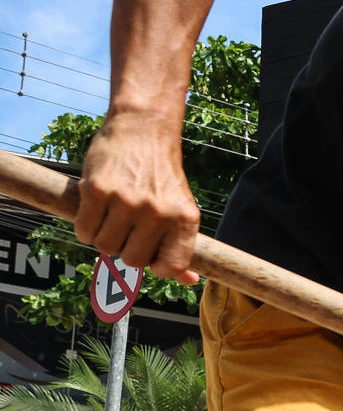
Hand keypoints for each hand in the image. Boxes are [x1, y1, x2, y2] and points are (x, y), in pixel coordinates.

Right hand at [74, 113, 201, 283]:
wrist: (143, 129)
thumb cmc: (161, 174)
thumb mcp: (180, 206)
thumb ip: (181, 244)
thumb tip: (190, 281)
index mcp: (185, 219)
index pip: (171, 267)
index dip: (155, 266)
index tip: (149, 254)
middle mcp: (158, 212)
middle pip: (131, 260)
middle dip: (125, 249)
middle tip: (126, 227)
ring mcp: (127, 202)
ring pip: (104, 247)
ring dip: (103, 237)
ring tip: (112, 215)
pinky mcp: (98, 191)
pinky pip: (84, 231)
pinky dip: (85, 226)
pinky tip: (95, 209)